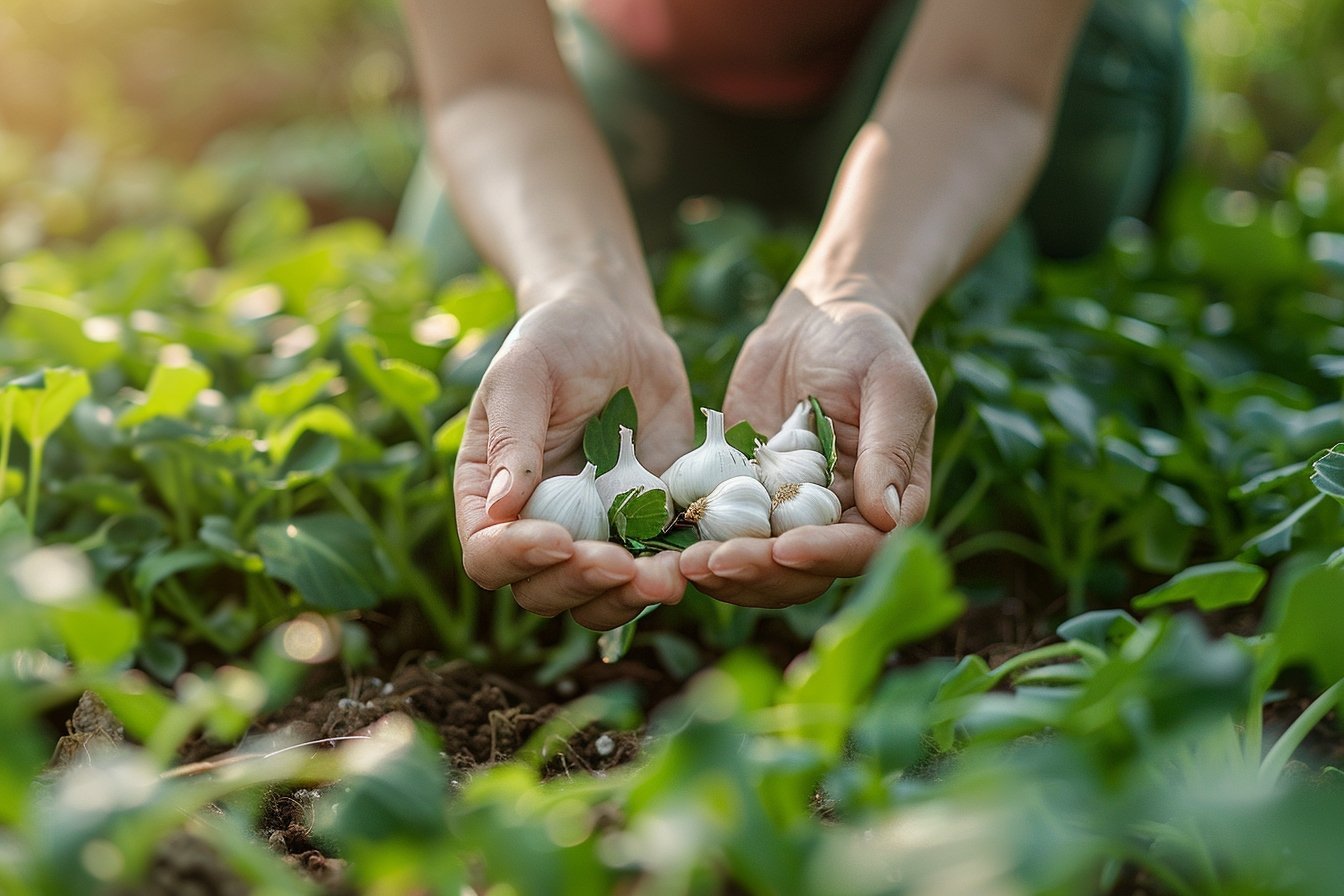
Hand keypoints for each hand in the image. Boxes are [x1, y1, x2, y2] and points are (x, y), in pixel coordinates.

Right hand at [454, 295, 694, 629]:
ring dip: (629, 599)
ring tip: (665, 578)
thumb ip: (514, 439)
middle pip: (543, 592)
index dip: (518, 559)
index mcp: (491, 497)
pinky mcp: (645, 526)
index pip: (488, 555)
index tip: (558, 538)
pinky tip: (694, 561)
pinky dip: (671, 575)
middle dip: (581, 585)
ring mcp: (594, 533)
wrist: (619, 328)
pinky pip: (653, 569)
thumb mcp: (524, 376)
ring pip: (599, 599)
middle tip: (619, 564)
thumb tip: (502, 508)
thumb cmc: (556, 341)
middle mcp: (539, 527)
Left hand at [680, 285, 935, 606]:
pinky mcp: (747, 497)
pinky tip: (667, 545)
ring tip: (685, 562)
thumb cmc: (868, 344)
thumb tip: (889, 516)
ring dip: (724, 572)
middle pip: (803, 571)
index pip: (861, 548)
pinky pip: (723, 532)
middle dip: (759, 572)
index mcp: (887, 501)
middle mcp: (840, 520)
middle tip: (715, 561)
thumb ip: (890, 447)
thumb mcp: (891, 385)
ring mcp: (789, 513)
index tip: (784, 548)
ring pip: (760, 566)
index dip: (823, 555)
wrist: (815, 320)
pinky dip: (698, 544)